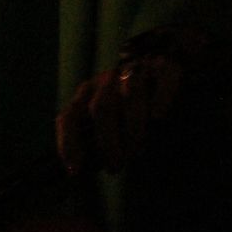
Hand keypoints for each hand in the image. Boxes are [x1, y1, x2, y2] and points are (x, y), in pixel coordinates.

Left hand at [55, 27, 203, 174]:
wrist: (163, 61)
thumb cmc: (129, 102)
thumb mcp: (107, 118)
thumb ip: (94, 138)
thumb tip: (80, 170)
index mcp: (87, 93)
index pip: (68, 116)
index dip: (68, 143)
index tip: (75, 170)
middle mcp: (106, 81)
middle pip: (101, 109)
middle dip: (107, 143)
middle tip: (115, 165)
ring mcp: (133, 72)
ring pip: (130, 97)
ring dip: (133, 131)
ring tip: (136, 152)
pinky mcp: (161, 67)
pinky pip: (160, 82)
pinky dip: (159, 100)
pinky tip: (158, 117)